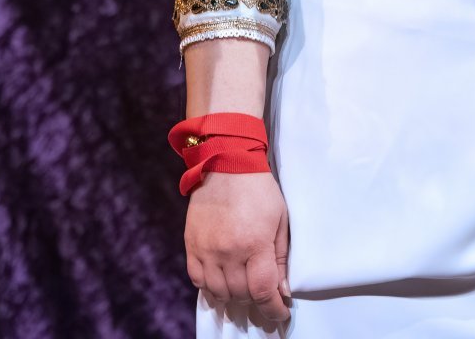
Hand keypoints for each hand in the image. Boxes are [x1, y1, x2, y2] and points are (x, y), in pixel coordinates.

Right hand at [186, 171, 290, 328]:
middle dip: (257, 300)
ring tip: (244, 289)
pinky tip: (221, 283)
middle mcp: (228, 251)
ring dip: (234, 296)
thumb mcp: (280, 219)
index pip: (263, 292)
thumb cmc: (258, 189)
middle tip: (264, 296)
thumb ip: (281, 257)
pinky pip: (197, 279)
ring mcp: (207, 249)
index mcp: (255, 243)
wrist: (225, 162)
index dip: (274, 308)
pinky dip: (210, 287)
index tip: (280, 312)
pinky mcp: (191, 244)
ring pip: (219, 292)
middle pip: (241, 295)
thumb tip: (282, 289)